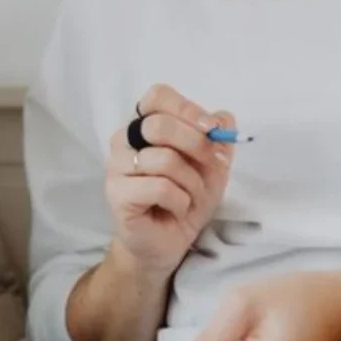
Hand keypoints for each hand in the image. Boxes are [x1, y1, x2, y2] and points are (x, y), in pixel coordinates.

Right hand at [105, 84, 235, 272]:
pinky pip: (159, 187)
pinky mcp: (117, 194)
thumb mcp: (212, 168)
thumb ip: (218, 140)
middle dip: (197, 146)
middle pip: (159, 124)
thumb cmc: (184, 200)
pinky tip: (177, 210)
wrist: (166, 244)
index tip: (212, 129)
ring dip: (192, 183)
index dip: (187, 109)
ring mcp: (116, 167)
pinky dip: (180, 201)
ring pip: (163, 159)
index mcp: (144, 126)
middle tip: (215, 167)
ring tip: (191, 198)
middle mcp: (124, 140)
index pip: (157, 96)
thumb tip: (223, 117)